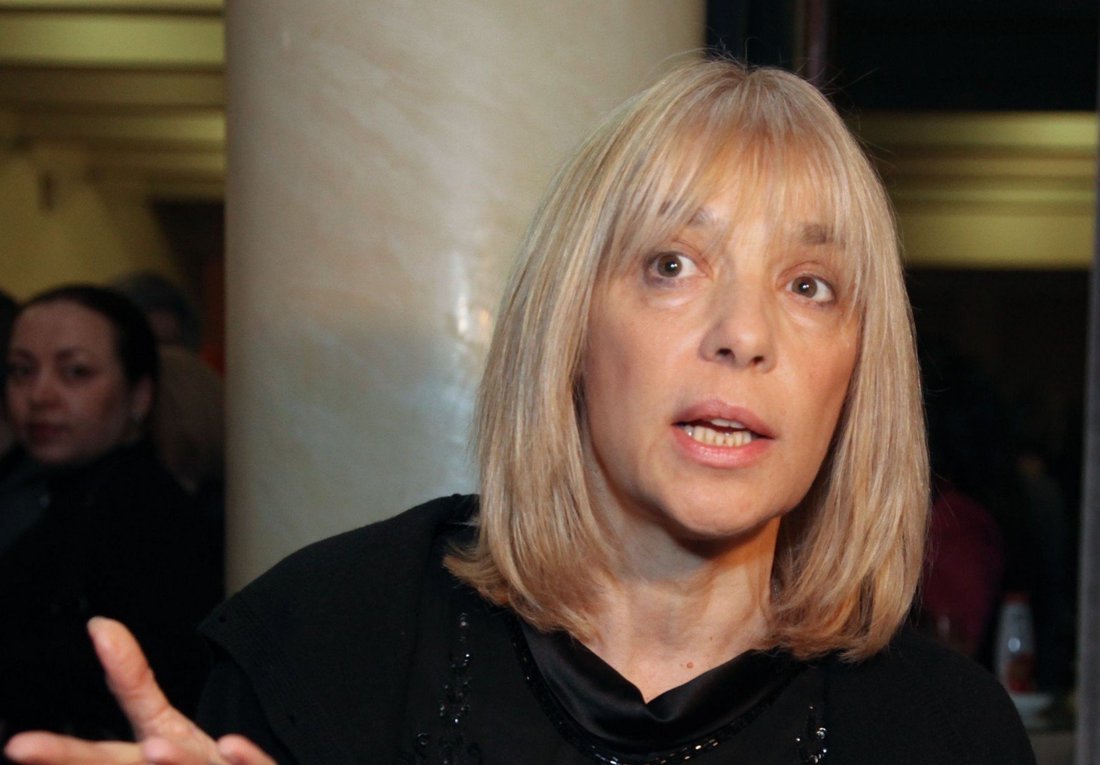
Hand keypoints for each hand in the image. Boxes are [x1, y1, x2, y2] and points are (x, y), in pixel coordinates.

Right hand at [4, 618, 274, 764]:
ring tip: (153, 749)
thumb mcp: (160, 722)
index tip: (17, 748)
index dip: (56, 754)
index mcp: (144, 761)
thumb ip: (132, 680)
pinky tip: (231, 745)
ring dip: (173, 761)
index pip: (96, 757)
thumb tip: (100, 626)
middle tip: (35, 752)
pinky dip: (245, 759)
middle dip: (81, 760)